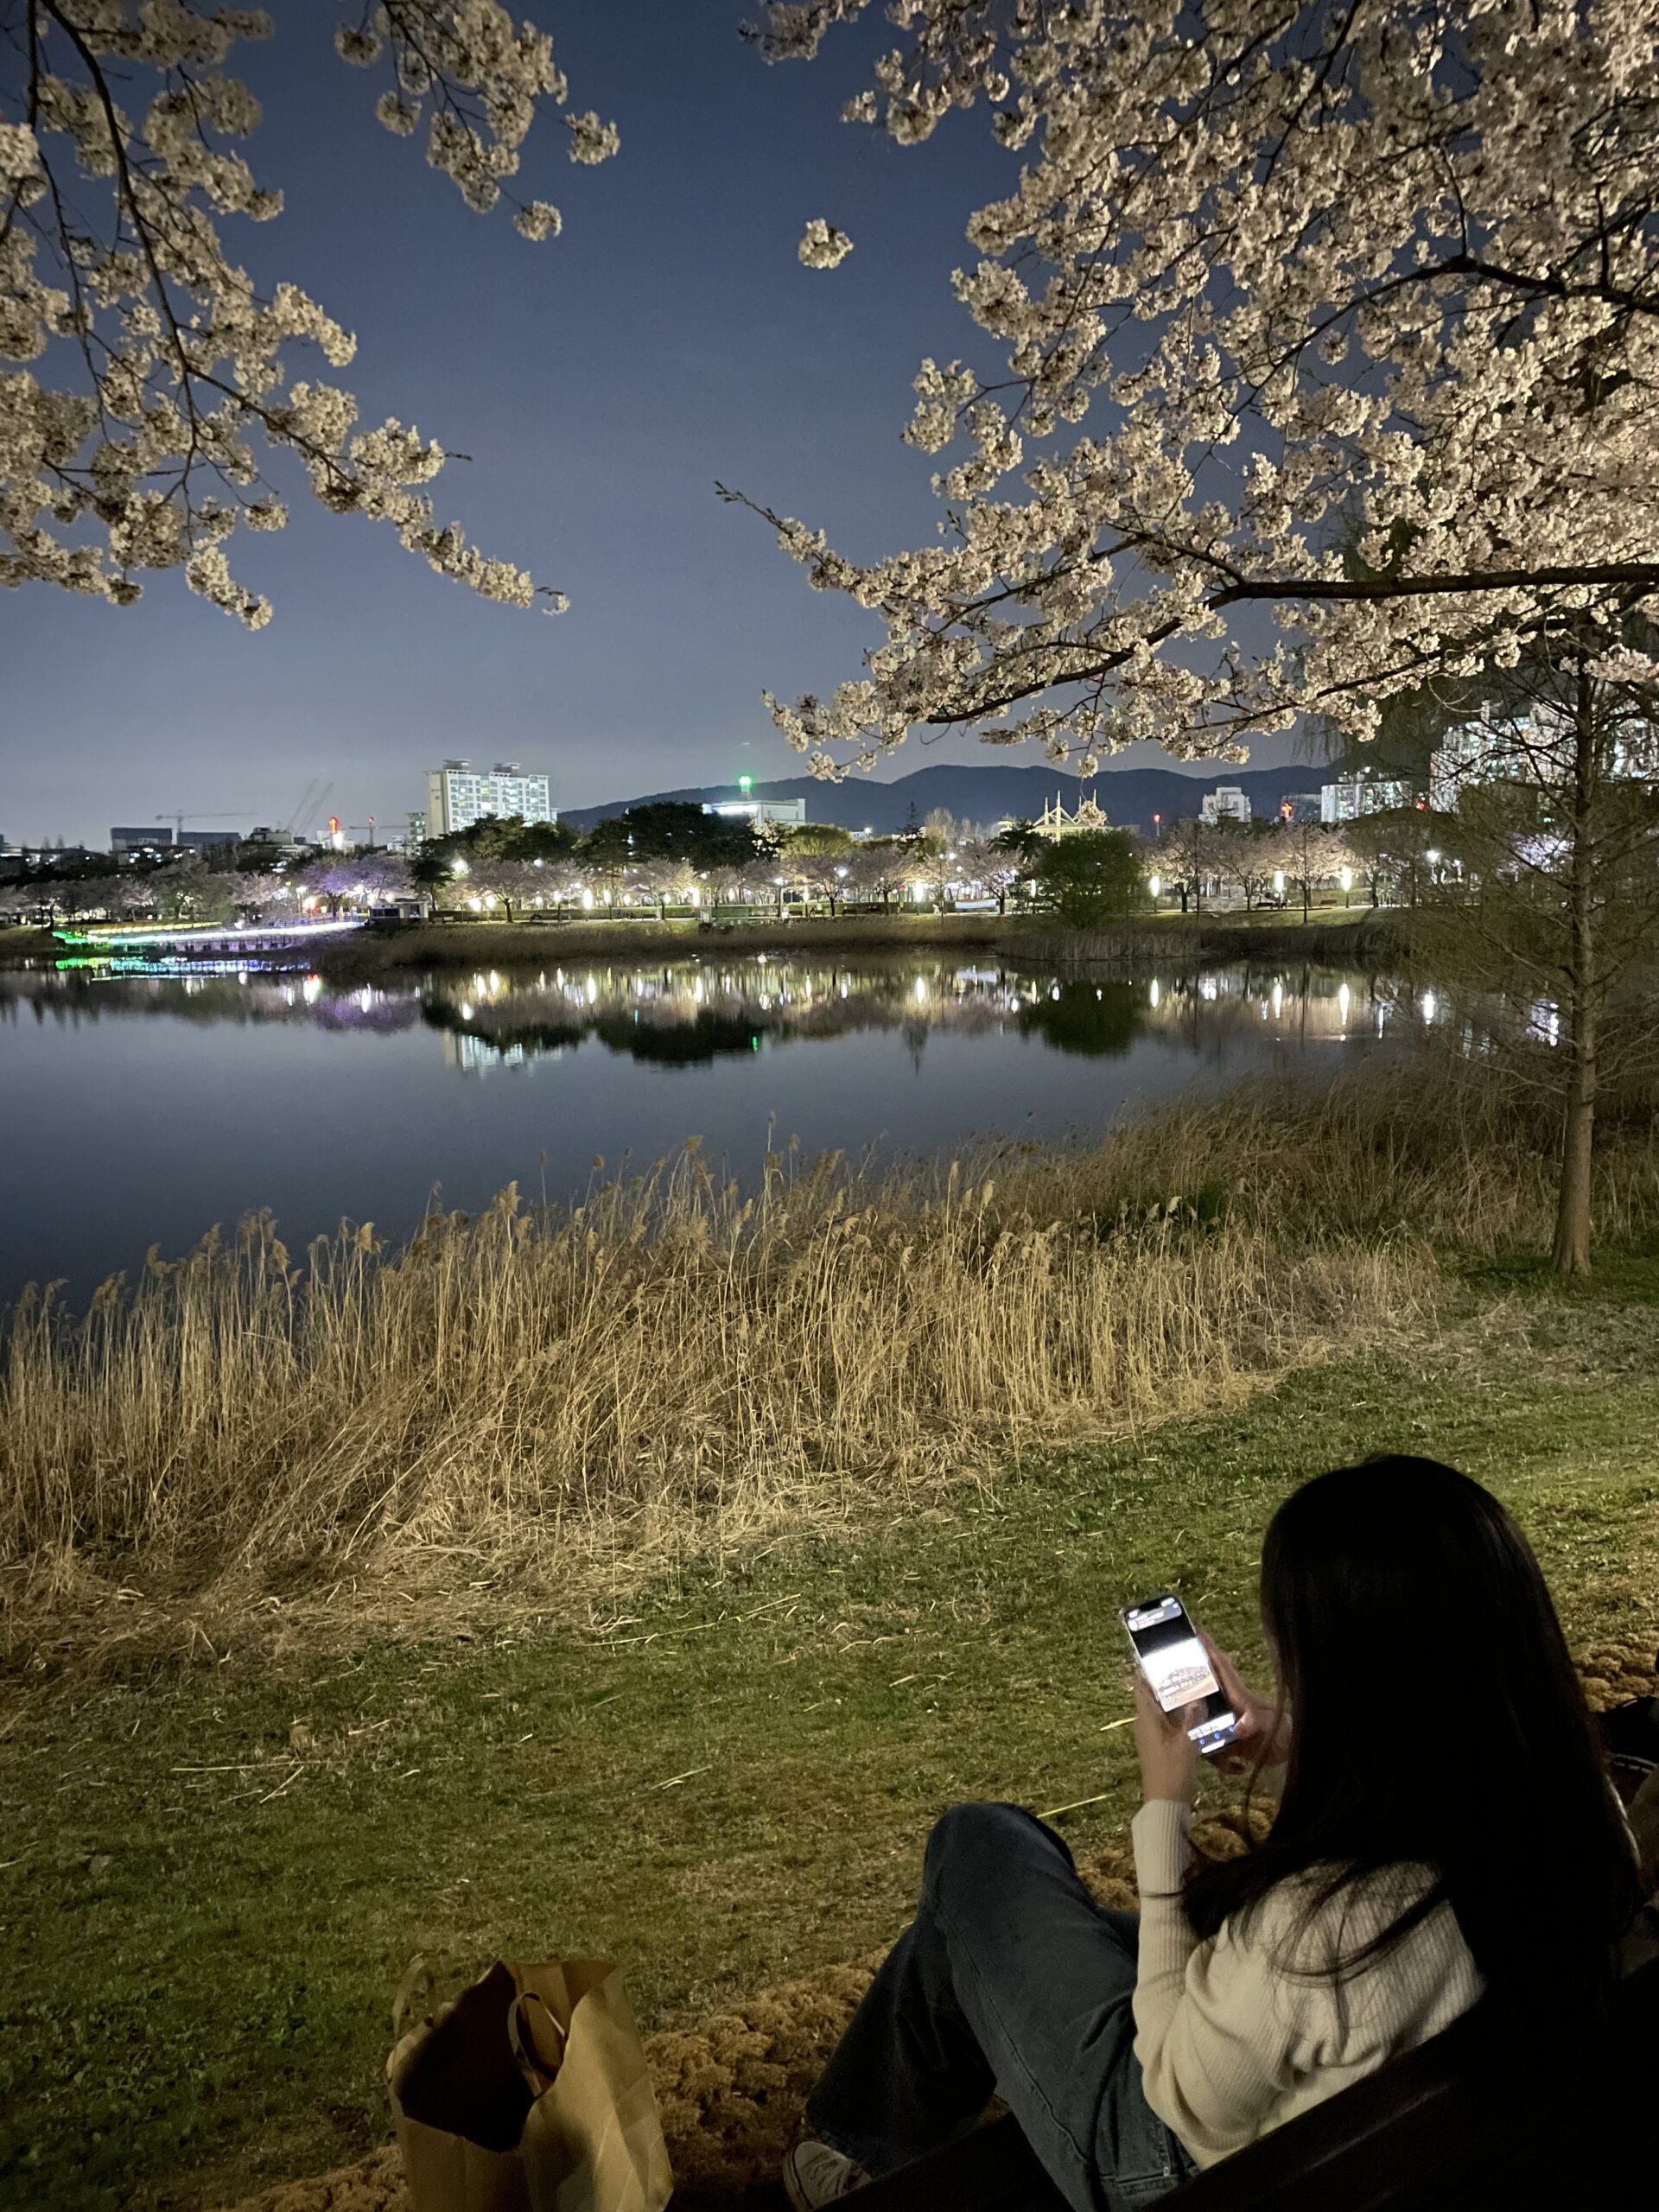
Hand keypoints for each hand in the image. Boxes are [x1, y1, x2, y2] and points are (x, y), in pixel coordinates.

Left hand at [1133, 1671, 1199, 1804]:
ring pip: (1163, 1711)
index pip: (1141, 1686)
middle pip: (1153, 1696)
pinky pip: (1169, 1724)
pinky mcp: (1161, 1748)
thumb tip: (1196, 1695)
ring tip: (1195, 1687)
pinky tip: (1196, 1715)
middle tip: (1186, 1669)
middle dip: (1167, 1683)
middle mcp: (1146, 1724)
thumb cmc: (1172, 1770)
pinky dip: (1180, 1716)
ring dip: (1175, 1700)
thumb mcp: (1187, 1742)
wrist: (1166, 1804)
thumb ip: (1192, 1717)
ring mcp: (1152, 1737)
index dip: (1147, 1670)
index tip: (1159, 1655)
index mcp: (1146, 1718)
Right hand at [1199, 1630, 1290, 1775]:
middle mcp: (1228, 1707)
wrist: (1293, 1755)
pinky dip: (1223, 1763)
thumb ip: (1254, 1722)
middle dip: (1189, 1698)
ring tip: (1222, 1756)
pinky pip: (1215, 1753)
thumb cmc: (1283, 1733)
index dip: (1208, 1648)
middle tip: (1173, 1700)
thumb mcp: (1269, 1724)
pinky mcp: (1229, 1744)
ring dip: (1207, 1745)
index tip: (1194, 1630)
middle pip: (1202, 1696)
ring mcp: (1227, 1725)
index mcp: (1236, 1695)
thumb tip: (1237, 1728)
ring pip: (1203, 1728)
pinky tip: (1238, 1769)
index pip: (1220, 1667)